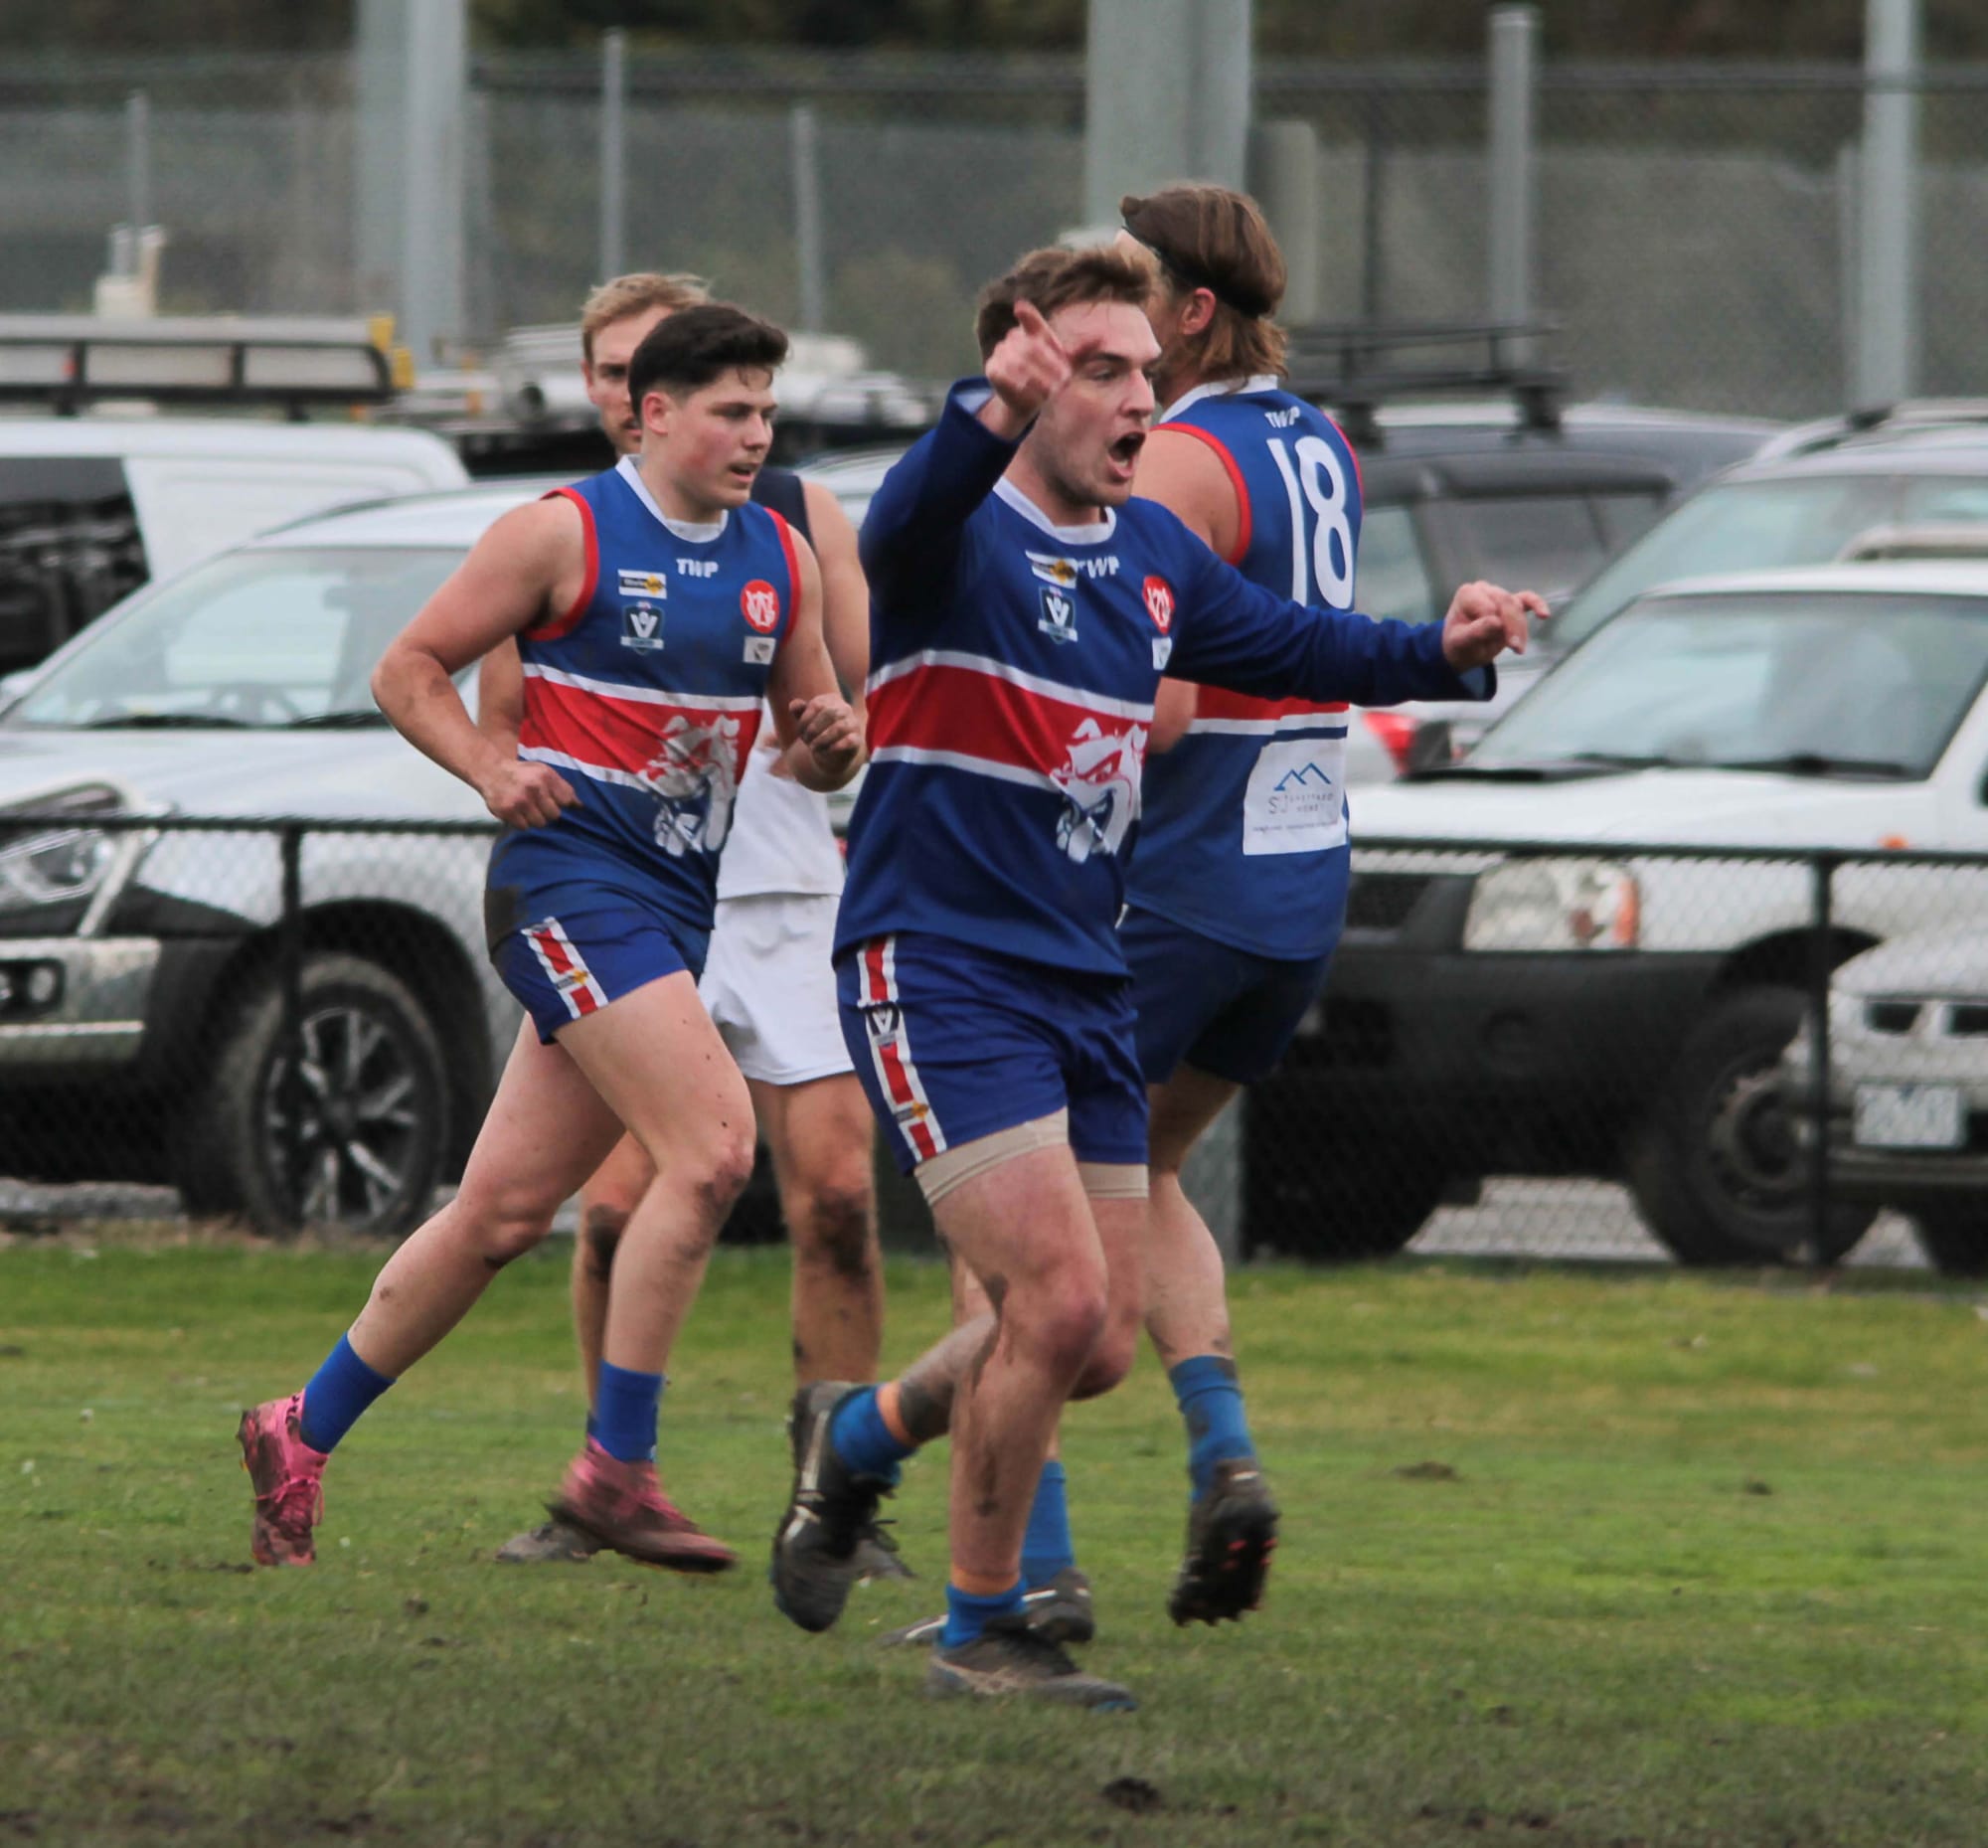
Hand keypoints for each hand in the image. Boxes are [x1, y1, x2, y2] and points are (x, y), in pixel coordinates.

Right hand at [481, 759, 576, 827]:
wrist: (492, 772)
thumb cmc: (524, 774)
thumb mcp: (545, 773)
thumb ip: (563, 788)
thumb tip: (580, 807)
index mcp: (546, 776)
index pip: (566, 801)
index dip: (561, 804)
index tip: (553, 801)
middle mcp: (534, 787)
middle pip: (554, 815)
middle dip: (548, 812)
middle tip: (537, 805)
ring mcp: (520, 800)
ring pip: (540, 823)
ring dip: (535, 819)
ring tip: (527, 808)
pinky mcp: (508, 811)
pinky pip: (524, 827)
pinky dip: (522, 822)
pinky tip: (517, 812)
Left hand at [790, 693, 863, 784]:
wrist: (830, 753)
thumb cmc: (816, 732)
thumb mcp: (804, 722)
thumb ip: (798, 710)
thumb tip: (794, 705)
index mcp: (831, 699)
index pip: (817, 704)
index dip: (805, 719)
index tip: (800, 731)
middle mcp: (845, 708)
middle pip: (829, 714)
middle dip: (813, 729)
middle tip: (806, 740)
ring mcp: (853, 724)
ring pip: (839, 727)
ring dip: (822, 739)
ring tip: (813, 748)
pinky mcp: (857, 740)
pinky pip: (850, 741)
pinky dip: (836, 746)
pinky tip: (826, 750)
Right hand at [982, 300, 1072, 434]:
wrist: (1029, 399)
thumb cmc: (1051, 376)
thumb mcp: (1068, 364)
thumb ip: (1080, 351)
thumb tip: (1100, 337)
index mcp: (1034, 332)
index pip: (1029, 318)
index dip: (1025, 314)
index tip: (1019, 308)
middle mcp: (1015, 337)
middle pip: (1030, 347)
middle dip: (1047, 366)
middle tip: (1060, 384)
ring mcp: (1001, 351)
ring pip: (1018, 363)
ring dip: (1035, 380)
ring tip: (1048, 393)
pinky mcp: (992, 369)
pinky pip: (1004, 376)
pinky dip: (1019, 387)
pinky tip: (1031, 396)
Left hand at [1440, 581, 1548, 671]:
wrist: (1463, 650)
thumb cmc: (1459, 645)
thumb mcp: (1461, 643)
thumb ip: (1476, 632)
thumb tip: (1497, 622)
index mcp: (1468, 594)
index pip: (1488, 608)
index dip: (1493, 627)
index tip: (1491, 645)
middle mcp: (1483, 589)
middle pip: (1506, 604)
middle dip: (1513, 627)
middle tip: (1516, 649)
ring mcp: (1498, 594)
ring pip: (1517, 606)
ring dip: (1520, 628)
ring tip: (1518, 649)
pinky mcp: (1511, 602)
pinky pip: (1527, 599)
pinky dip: (1537, 605)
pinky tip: (1544, 614)